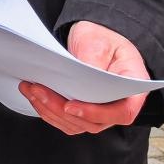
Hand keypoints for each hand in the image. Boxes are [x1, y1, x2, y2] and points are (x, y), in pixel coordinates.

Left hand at [20, 21, 148, 134]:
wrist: (95, 39)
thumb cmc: (102, 39)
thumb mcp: (100, 42)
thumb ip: (94, 61)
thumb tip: (83, 77)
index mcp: (132, 88)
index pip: (122, 112)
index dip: (96, 113)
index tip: (70, 106)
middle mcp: (119, 105)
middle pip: (94, 122)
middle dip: (61, 109)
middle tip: (38, 90)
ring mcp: (101, 112)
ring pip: (77, 125)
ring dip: (50, 111)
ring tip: (30, 90)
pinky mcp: (84, 112)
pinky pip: (68, 121)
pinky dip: (49, 112)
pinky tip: (35, 97)